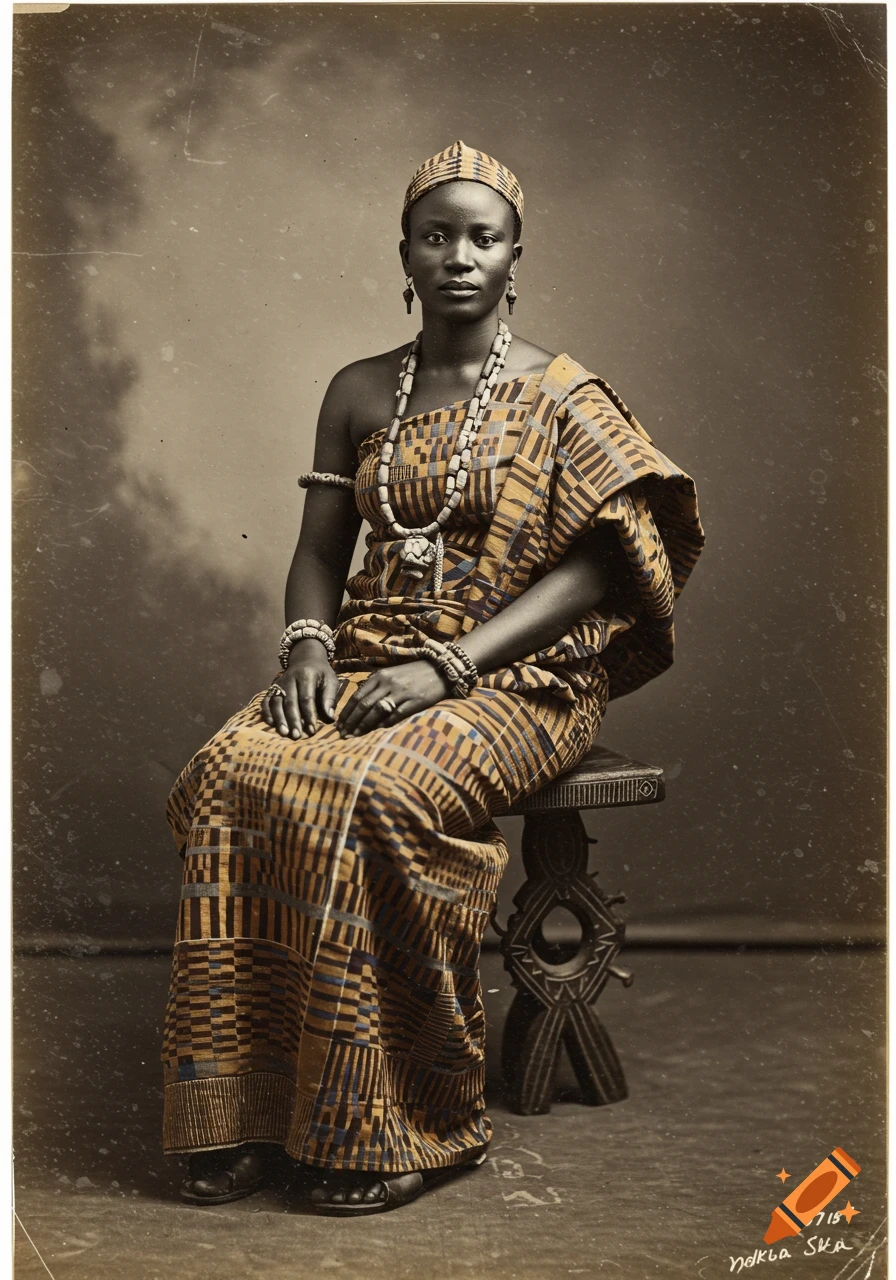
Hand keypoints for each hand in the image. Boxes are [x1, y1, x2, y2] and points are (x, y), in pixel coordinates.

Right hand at [261, 639, 338, 738]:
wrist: (306, 658)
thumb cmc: (321, 673)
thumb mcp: (330, 680)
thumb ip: (330, 698)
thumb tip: (330, 718)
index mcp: (306, 675)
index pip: (306, 698)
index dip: (309, 715)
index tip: (312, 730)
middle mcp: (290, 678)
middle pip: (290, 701)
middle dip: (293, 720)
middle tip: (297, 736)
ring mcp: (279, 683)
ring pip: (276, 702)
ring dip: (279, 719)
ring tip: (284, 733)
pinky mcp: (272, 688)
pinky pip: (266, 701)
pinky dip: (267, 713)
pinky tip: (272, 724)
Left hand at [336, 660, 451, 737]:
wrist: (440, 669)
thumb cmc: (413, 674)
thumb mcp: (392, 675)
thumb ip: (376, 687)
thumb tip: (360, 705)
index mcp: (380, 676)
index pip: (357, 696)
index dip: (346, 712)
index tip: (339, 724)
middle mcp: (388, 683)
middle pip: (364, 705)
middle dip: (351, 721)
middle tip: (342, 734)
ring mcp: (401, 692)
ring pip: (376, 711)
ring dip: (363, 725)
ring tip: (355, 736)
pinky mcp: (414, 701)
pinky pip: (395, 715)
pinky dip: (384, 725)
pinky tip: (376, 732)